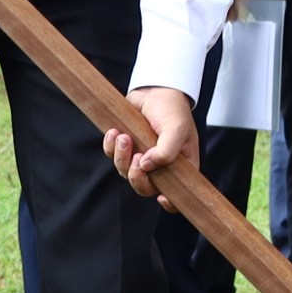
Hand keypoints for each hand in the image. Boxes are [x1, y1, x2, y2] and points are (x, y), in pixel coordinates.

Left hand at [102, 87, 197, 206]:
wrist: (154, 90)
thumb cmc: (172, 109)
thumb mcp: (176, 128)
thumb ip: (167, 150)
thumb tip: (146, 166)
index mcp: (180, 166)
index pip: (178, 193)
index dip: (170, 202)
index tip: (162, 196)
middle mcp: (161, 166)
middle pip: (146, 188)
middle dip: (137, 177)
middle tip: (137, 158)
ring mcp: (142, 157)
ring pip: (126, 172)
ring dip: (122, 157)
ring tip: (124, 137)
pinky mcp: (127, 147)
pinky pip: (113, 157)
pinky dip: (111, 147)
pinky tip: (115, 132)